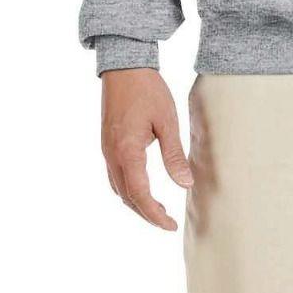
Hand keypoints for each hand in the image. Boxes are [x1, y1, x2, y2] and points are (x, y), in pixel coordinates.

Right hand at [100, 68, 193, 229]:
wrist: (124, 67)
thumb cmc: (148, 90)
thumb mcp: (167, 120)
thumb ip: (174, 154)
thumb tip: (185, 184)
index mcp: (127, 151)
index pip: (139, 195)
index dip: (154, 214)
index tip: (170, 225)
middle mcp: (112, 156)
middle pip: (126, 197)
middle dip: (146, 213)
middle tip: (167, 221)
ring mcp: (106, 151)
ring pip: (118, 189)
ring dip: (136, 203)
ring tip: (158, 208)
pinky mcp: (107, 145)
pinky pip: (115, 176)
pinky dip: (128, 189)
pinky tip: (142, 188)